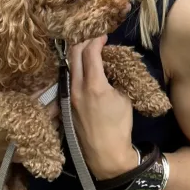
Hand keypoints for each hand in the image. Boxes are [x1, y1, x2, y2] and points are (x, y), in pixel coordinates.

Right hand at [0, 81, 54, 166]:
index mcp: (5, 122)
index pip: (32, 106)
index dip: (44, 94)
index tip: (54, 83)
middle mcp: (13, 136)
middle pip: (43, 121)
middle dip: (54, 106)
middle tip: (62, 93)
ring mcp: (14, 147)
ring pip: (41, 135)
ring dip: (51, 121)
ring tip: (60, 107)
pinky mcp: (10, 155)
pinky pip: (33, 150)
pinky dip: (43, 141)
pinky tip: (50, 131)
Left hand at [69, 36, 138, 179]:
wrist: (105, 154)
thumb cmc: (120, 126)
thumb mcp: (124, 98)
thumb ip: (114, 78)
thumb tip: (108, 67)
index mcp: (94, 85)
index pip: (90, 53)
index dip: (96, 40)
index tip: (104, 35)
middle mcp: (76, 88)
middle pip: (74, 55)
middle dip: (83, 42)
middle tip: (93, 38)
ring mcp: (68, 97)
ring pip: (67, 66)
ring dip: (76, 54)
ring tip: (86, 49)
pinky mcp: (66, 104)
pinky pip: (67, 78)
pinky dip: (73, 68)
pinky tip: (80, 68)